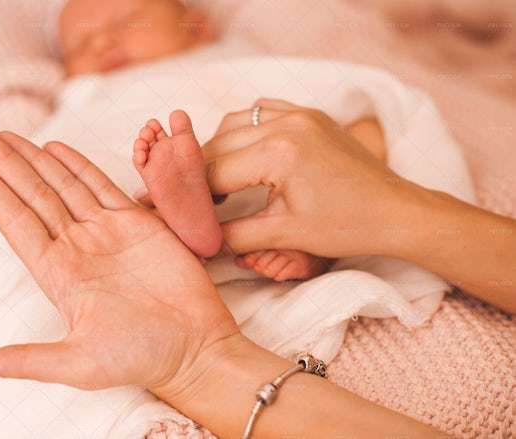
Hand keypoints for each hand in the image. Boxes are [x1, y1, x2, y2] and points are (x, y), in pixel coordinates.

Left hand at [0, 127, 239, 392]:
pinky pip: (102, 186)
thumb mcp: (79, 364)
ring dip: (33, 159)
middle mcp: (77, 248)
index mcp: (58, 274)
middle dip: (3, 163)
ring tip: (5, 135)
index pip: (14, 222)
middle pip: (32, 195)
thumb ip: (28, 361)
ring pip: (62, 186)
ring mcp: (106, 233)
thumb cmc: (141, 358)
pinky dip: (79, 166)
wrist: (195, 346)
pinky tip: (56, 149)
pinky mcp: (138, 224)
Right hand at [203, 98, 407, 257]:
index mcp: (279, 153)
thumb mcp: (285, 233)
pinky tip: (243, 154)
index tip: (178, 210)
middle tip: (191, 199)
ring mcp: (300, 113)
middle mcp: (286, 123)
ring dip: (218, 148)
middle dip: (200, 173)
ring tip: (216, 181)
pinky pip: (262, 111)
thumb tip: (200, 239)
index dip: (192, 195)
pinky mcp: (310, 114)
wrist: (396, 212)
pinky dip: (244, 131)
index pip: (214, 172)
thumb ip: (234, 235)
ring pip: (235, 122)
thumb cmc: (346, 226)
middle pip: (218, 144)